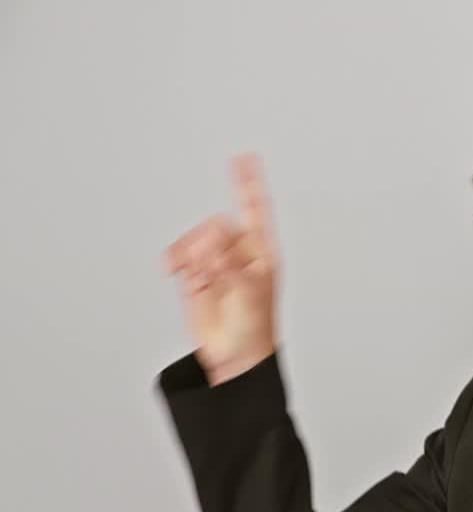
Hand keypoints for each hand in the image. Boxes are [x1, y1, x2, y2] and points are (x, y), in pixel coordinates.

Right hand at [165, 152, 279, 385]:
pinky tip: (172, 271)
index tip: (244, 157)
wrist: (233, 354)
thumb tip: (213, 244)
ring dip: (190, 253)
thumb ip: (231, 266)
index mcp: (261, 251)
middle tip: (211, 268)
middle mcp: (238, 251)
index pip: (255, 209)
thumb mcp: (250, 294)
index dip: (248, 183)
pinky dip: (174, 259)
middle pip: (216, 224)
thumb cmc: (254, 327)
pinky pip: (179, 254)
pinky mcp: (193, 274)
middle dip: (209, 243)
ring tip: (196, 278)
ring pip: (195, 238)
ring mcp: (215, 261)